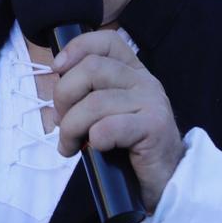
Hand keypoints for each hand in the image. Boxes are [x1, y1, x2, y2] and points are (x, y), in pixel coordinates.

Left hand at [50, 31, 184, 215]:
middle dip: (64, 97)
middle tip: (62, 123)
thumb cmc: (131, 148)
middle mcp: (144, 81)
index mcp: (133, 72)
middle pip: (92, 69)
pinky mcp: (154, 127)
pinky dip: (94, 139)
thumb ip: (87, 96)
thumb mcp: (107, 114)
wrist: (166, 180)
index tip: (57, 68)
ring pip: (95, 102)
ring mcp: (152, 102)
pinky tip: (96, 148)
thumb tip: (55, 94)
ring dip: (71, 127)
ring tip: (70, 146)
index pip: (106, 42)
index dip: (77, 48)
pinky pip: (109, 127)